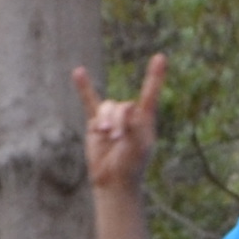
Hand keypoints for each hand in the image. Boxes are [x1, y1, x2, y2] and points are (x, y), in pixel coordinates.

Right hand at [80, 57, 166, 193]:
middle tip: (117, 139)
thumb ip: (134, 126)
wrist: (113, 181)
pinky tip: (78, 72)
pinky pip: (89, 102)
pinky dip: (84, 87)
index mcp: (145, 119)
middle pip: (122, 105)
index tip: (160, 57)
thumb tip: (128, 107)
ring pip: (107, 107)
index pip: (150, 94)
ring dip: (106, 120)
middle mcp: (129, 115)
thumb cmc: (131, 166)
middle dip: (118, 121)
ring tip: (106, 136)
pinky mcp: (95, 123)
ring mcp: (111, 118)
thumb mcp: (137, 147)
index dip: (155, 76)